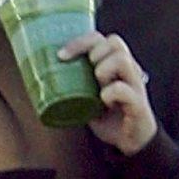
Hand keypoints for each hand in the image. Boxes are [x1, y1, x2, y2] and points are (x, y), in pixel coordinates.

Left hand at [61, 30, 156, 155]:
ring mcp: (135, 85)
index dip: (79, 42)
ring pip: (121, 60)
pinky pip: (124, 89)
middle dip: (93, 53)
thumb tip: (40, 76)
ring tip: (97, 85)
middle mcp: (128, 69)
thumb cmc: (107, 115)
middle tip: (87, 71)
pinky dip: (110, 93)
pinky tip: (104, 101)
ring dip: (103, 69)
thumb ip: (73, 83)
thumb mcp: (86, 95)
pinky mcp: (138, 103)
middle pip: (114, 42)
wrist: (129, 140)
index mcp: (114, 64)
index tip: (60, 56)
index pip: (99, 39)